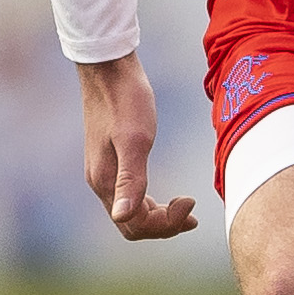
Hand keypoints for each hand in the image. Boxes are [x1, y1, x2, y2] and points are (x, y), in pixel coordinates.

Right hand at [76, 54, 200, 241]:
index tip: (191, 201)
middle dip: (163, 225)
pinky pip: (129, 197)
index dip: (164, 223)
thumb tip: (122, 217)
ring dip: (158, 217)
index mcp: (105, 180)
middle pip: (131, 225)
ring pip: (130, 213)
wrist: (108, 69)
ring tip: (186, 209)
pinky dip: (150, 204)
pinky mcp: (110, 161)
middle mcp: (101, 182)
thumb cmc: (125, 99)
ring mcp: (104, 173)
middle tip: (192, 213)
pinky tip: (168, 198)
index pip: (134, 224)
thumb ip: (131, 179)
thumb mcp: (134, 139)